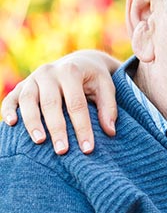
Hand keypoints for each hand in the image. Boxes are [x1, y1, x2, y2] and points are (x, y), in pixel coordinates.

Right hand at [1, 50, 119, 154]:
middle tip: (62, 150)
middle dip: (57, 129)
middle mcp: (49, 73)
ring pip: (28, 101)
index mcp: (71, 72)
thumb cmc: (94, 79)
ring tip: (39, 141)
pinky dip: (9, 110)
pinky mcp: (22, 85)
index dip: (82, 128)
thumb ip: (109, 108)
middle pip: (51, 104)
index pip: (77, 104)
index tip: (87, 149)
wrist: (79, 62)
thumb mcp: (106, 87)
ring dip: (32, 122)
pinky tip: (12, 124)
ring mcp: (33, 78)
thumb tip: (110, 132)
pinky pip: (12, 98)